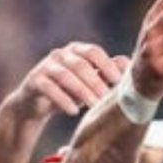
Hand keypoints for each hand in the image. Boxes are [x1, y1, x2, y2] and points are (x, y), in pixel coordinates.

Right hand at [6, 42, 126, 121]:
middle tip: (107, 100)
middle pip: (81, 65)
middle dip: (96, 83)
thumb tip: (128, 63)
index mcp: (77, 51)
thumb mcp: (92, 82)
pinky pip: (49, 88)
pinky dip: (63, 100)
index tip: (119, 83)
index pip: (94, 52)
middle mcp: (61, 54)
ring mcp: (45, 65)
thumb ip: (107, 73)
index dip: (107, 65)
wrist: (38, 103)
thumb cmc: (71, 91)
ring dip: (82, 92)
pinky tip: (74, 112)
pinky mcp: (34, 80)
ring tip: (93, 107)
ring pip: (65, 76)